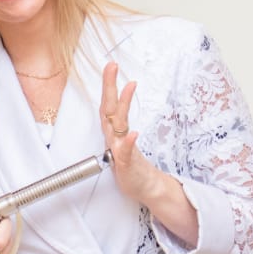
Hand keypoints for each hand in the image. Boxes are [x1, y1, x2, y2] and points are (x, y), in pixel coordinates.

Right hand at [100, 61, 198, 246]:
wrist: (144, 187)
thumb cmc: (134, 167)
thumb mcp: (128, 148)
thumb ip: (124, 133)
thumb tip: (125, 120)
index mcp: (114, 133)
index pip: (108, 105)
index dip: (108, 85)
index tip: (111, 66)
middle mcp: (115, 138)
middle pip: (109, 108)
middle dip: (109, 87)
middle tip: (112, 66)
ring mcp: (120, 150)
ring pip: (118, 124)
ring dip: (123, 105)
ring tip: (129, 86)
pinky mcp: (126, 164)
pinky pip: (126, 152)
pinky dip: (128, 142)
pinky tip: (133, 133)